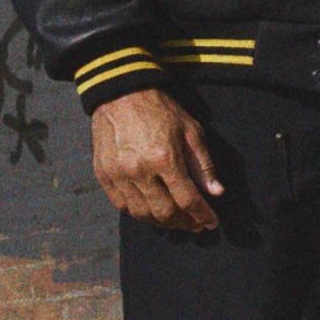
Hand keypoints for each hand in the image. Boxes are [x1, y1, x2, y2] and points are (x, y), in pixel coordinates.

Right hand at [90, 87, 222, 232]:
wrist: (121, 95)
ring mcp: (118, 175)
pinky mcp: (103, 175)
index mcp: (165, 158)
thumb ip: (203, 165)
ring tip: (176, 220)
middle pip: (164, 213)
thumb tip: (216, 193)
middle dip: (184, 223)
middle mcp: (139, 171)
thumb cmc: (161, 111)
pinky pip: (122, 206)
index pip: (188, 200)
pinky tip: (152, 209)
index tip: (211, 222)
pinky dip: (139, 213)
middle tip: (195, 224)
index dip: (202, 215)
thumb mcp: (191, 131)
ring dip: (162, 222)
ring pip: (142, 214)